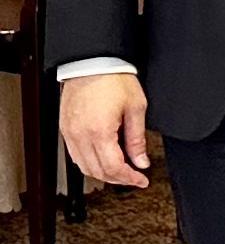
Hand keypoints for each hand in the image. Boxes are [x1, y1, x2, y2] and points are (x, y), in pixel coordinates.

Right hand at [59, 72, 151, 189]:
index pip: (113, 168)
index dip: (129, 179)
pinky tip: (103, 160)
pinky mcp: (65, 128)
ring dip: (102, 173)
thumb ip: (137, 139)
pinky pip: (74, 154)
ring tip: (121, 171)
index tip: (141, 180)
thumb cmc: (113, 79)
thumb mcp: (136, 108)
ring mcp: (69, 132)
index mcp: (99, 131)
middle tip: (134, 178)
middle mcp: (80, 134)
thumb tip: (141, 161)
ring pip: (83, 166)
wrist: (92, 62)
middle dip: (118, 179)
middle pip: (97, 171)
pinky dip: (89, 163)